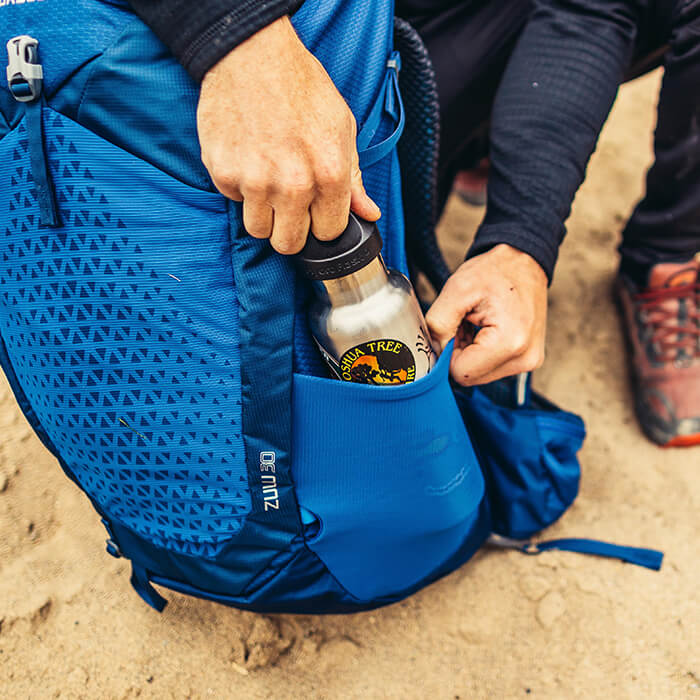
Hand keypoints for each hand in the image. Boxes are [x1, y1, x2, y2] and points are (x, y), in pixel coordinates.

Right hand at [196, 16, 380, 253]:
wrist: (250, 54)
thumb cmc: (301, 87)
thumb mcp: (341, 127)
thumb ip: (353, 178)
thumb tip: (369, 213)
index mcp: (330, 174)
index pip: (328, 232)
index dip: (322, 224)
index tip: (316, 212)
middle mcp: (293, 184)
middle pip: (289, 244)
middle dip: (291, 231)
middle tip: (288, 206)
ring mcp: (255, 181)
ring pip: (258, 230)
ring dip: (263, 213)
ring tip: (267, 179)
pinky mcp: (224, 174)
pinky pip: (234, 201)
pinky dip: (240, 187)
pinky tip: (248, 158)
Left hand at [426, 244, 547, 385]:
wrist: (523, 262)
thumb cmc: (495, 271)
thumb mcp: (457, 290)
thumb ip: (437, 324)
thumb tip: (431, 352)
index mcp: (509, 342)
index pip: (461, 373)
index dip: (448, 352)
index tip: (452, 328)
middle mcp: (525, 358)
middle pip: (471, 377)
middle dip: (459, 353)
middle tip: (464, 324)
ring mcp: (529, 361)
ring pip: (480, 374)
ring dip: (470, 353)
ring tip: (476, 324)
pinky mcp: (528, 360)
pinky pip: (492, 368)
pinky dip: (482, 352)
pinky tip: (484, 330)